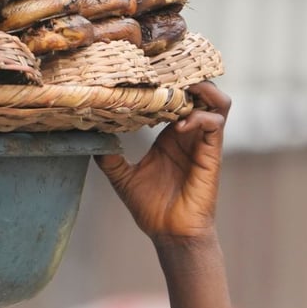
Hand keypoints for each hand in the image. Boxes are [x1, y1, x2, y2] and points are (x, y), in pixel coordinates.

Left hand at [96, 82, 229, 241]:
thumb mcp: (123, 178)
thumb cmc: (151, 208)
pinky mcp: (212, 154)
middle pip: (201, 91)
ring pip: (218, 101)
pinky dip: (199, 117)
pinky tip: (178, 126)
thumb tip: (88, 141)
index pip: (176, 98)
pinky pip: (215, 123)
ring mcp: (203, 142)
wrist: (170, 234)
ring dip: (202, 91)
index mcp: (169, 136)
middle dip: (187, 77)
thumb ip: (110, 158)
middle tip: (165, 73)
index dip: (166, 83)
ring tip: (181, 91)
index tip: (145, 74)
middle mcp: (189, 134)